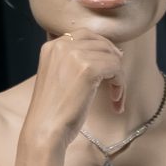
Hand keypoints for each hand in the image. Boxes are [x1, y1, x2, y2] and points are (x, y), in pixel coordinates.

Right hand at [24, 27, 126, 151]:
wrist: (44, 130)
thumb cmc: (52, 112)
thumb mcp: (58, 77)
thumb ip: (73, 62)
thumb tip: (108, 53)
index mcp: (52, 46)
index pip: (86, 35)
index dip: (103, 49)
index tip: (111, 65)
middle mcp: (62, 45)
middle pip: (101, 43)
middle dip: (113, 61)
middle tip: (118, 82)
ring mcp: (75, 55)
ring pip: (112, 57)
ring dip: (118, 77)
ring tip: (115, 97)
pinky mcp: (89, 69)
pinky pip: (116, 68)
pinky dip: (120, 85)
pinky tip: (115, 101)